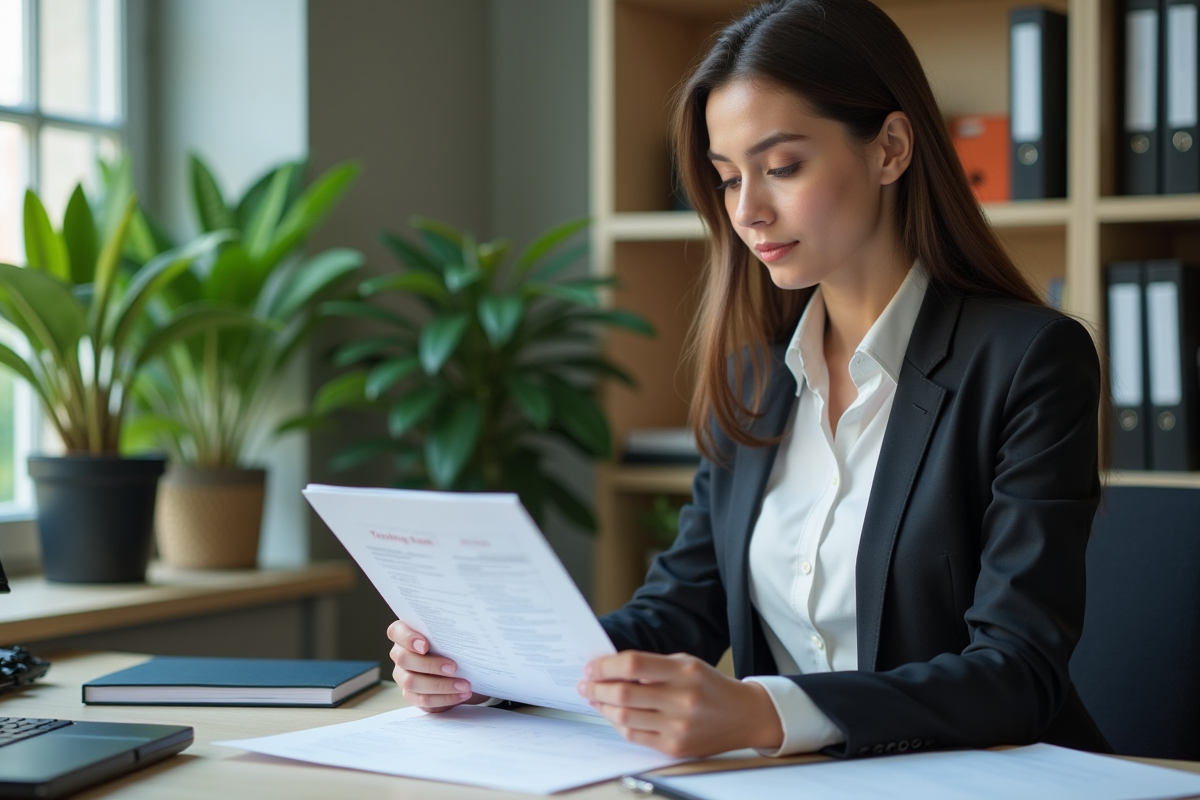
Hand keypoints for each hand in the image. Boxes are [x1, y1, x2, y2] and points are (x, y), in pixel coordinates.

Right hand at [386, 621, 486, 711]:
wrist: (465, 669)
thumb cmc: (456, 646)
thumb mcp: (453, 637)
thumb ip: (449, 634)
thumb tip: (464, 631)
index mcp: (405, 634)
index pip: (396, 632)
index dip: (408, 638)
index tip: (425, 646)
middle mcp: (400, 654)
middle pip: (404, 659)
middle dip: (430, 664)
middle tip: (453, 667)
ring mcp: (403, 676)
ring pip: (412, 682)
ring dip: (440, 685)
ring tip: (464, 685)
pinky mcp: (412, 695)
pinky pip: (423, 700)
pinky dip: (445, 698)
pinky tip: (461, 694)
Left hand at [577, 650, 782, 757]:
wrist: (743, 716)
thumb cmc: (709, 685)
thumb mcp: (685, 664)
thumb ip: (651, 666)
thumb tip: (609, 669)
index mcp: (684, 671)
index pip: (633, 665)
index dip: (605, 665)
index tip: (592, 666)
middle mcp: (682, 699)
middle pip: (624, 694)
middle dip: (596, 688)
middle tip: (585, 684)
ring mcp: (678, 727)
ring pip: (624, 717)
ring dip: (602, 707)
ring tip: (595, 699)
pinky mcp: (674, 747)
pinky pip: (634, 736)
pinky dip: (618, 723)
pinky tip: (613, 714)